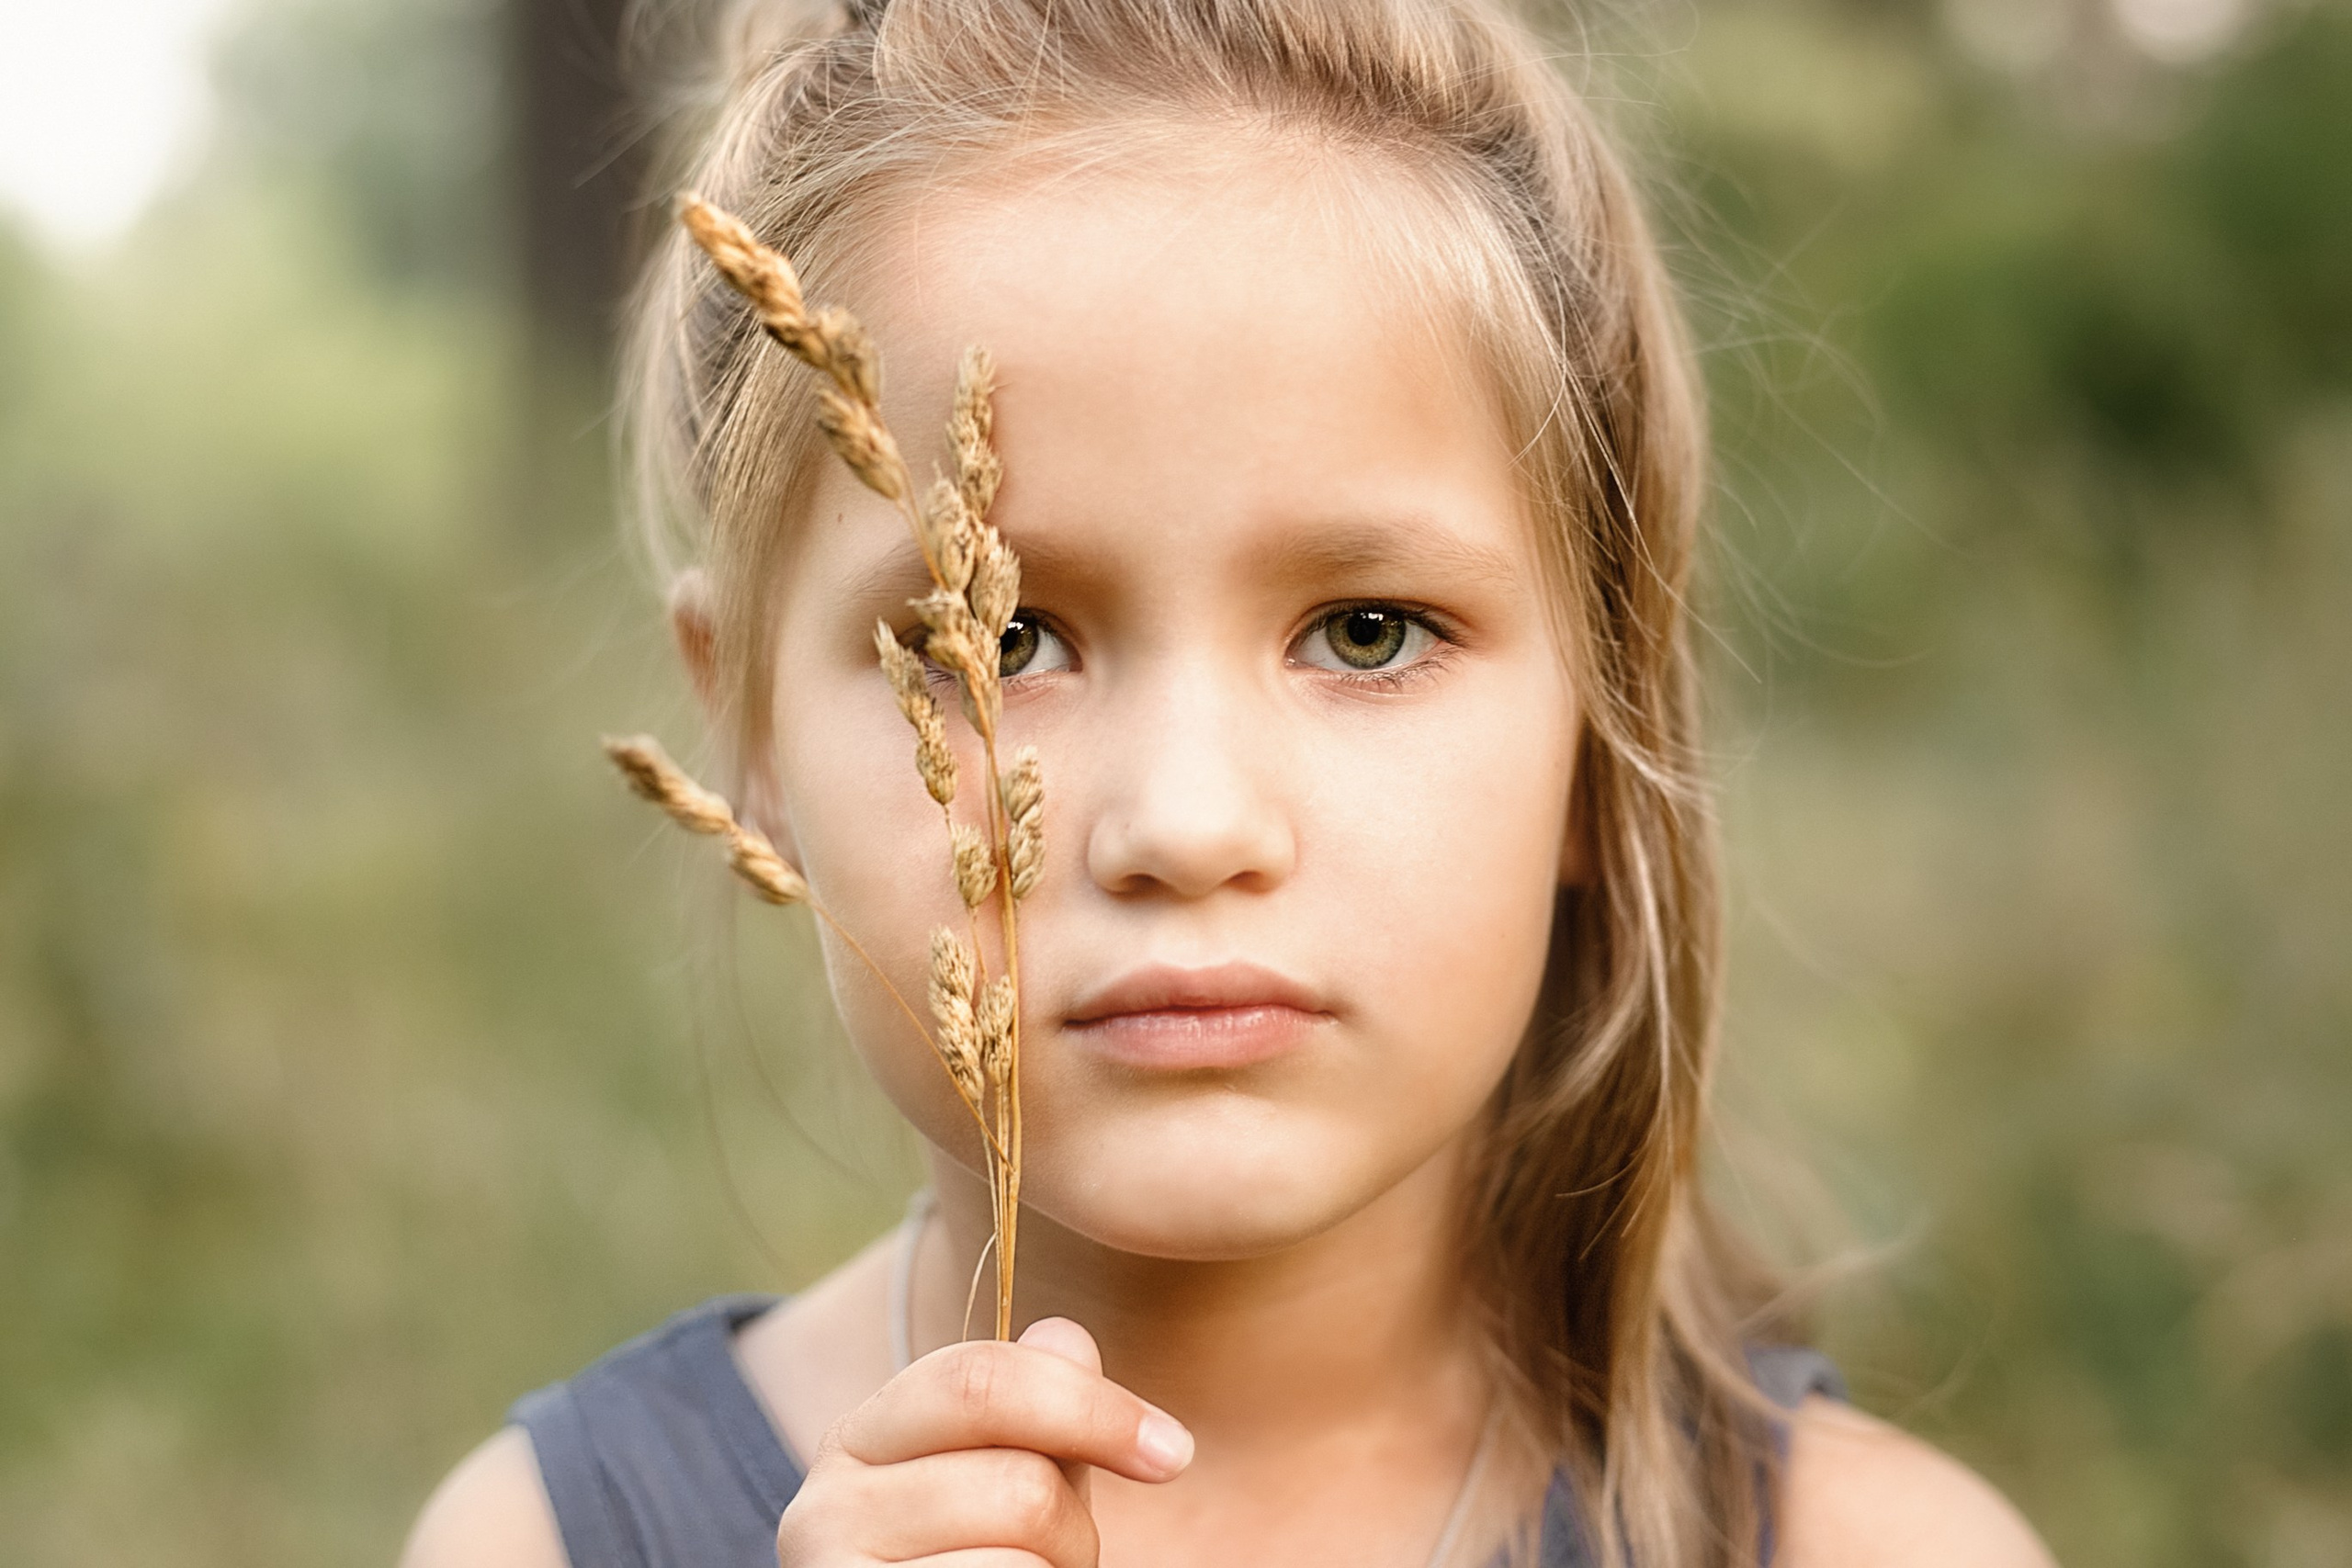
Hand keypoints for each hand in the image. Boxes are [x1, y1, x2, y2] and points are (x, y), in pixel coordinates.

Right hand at [776, 1316, 1193, 1566]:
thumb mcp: (1001, 1481)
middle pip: (1020, 1483)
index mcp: (859, 1441)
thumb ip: (1036, 1413)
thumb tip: (1066, 1336)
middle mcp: (823, 1509)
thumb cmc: (967, 1563)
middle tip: (1064, 1556)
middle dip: (1074, 1526)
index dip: (1093, 1406)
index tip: (1173, 1451)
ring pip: (1021, 1562)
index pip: (978, 1381)